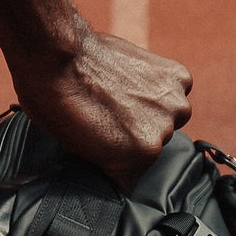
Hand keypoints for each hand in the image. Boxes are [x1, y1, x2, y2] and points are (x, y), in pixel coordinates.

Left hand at [10, 24, 192, 190]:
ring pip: (168, 117)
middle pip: (154, 144)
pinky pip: (176, 88)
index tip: (105, 150)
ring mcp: (173, 105)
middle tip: (111, 115)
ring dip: (152, 109)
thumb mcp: (77, 149)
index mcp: (137, 160)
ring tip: (122, 95)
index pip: (132, 177)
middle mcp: (162, 136)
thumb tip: (113, 159)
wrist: (58, 58)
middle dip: (135, 133)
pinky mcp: (178, 77)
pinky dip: (161, 85)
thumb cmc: (57, 105)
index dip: (117, 164)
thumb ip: (107, 159)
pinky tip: (135, 78)